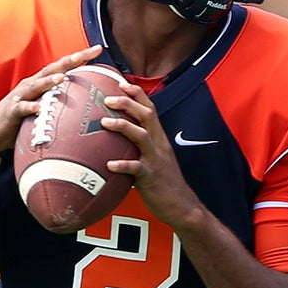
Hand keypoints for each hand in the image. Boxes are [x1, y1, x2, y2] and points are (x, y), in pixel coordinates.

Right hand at [0, 45, 103, 153]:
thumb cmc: (21, 121)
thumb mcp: (43, 109)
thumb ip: (59, 103)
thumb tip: (86, 104)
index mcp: (40, 83)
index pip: (63, 67)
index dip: (80, 57)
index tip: (99, 48)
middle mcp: (31, 86)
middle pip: (53, 70)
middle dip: (70, 61)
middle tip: (87, 53)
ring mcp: (20, 97)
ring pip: (36, 87)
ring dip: (49, 82)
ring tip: (63, 78)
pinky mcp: (11, 112)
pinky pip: (21, 109)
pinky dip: (29, 107)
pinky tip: (37, 108)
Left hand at [101, 82, 202, 227]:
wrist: (182, 206)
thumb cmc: (164, 182)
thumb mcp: (154, 158)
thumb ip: (139, 146)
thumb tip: (116, 140)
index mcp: (159, 138)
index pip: (150, 109)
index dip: (137, 94)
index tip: (121, 82)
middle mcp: (158, 145)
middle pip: (146, 116)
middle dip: (128, 103)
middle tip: (108, 97)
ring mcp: (155, 160)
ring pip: (141, 136)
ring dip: (123, 127)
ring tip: (105, 122)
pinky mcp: (151, 177)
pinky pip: (136, 169)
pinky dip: (122, 165)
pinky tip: (109, 164)